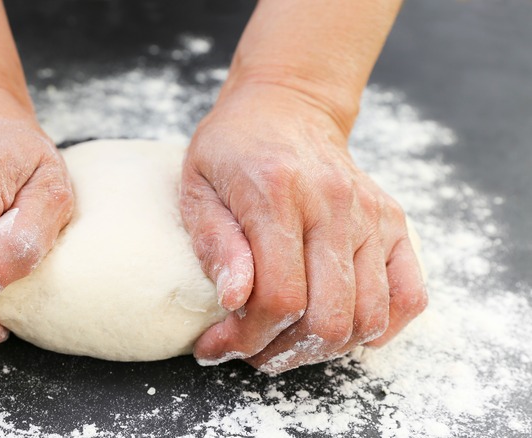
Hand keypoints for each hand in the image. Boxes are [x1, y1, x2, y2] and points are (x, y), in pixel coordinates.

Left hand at [181, 84, 426, 373]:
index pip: (279, 297)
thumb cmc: (232, 149)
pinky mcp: (393, 221)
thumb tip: (234, 299)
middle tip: (252, 350)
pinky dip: (380, 327)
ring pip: (368, 317)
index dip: (246, 338)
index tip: (218, 345)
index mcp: (277, 195)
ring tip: (287, 340)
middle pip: (328, 318)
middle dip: (283, 353)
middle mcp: (334, 205)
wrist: (285, 106)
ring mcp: (371, 214)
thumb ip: (214, 243)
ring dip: (324, 349)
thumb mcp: (198, 187)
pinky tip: (342, 328)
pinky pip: (409, 296)